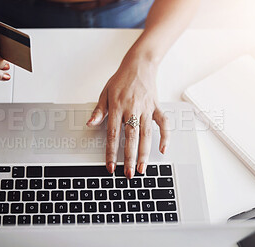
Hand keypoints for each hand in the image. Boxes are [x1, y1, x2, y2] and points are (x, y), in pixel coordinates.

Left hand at [87, 53, 169, 178]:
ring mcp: (146, 109)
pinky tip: (163, 149)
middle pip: (131, 138)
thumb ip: (98, 111)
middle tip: (129, 174)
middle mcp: (132, 109)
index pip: (113, 134)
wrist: (139, 65)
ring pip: (146, 135)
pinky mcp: (156, 107)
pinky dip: (165, 136)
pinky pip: (163, 123)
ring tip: (143, 169)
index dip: (111, 152)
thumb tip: (90, 124)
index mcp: (117, 107)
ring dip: (145, 153)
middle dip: (130, 158)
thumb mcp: (105, 93)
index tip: (110, 166)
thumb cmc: (121, 80)